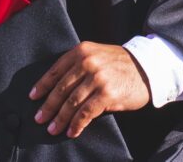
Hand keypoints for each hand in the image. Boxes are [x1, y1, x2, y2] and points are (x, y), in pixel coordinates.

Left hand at [29, 41, 150, 137]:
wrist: (148, 68)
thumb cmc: (120, 64)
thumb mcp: (97, 56)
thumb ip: (79, 66)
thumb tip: (58, 89)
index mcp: (82, 51)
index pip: (56, 70)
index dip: (43, 85)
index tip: (33, 97)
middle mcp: (88, 62)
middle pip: (61, 88)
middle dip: (48, 105)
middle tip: (39, 118)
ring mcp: (97, 78)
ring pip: (72, 102)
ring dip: (60, 118)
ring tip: (52, 128)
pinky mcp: (107, 94)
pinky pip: (86, 112)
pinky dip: (77, 124)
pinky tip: (72, 131)